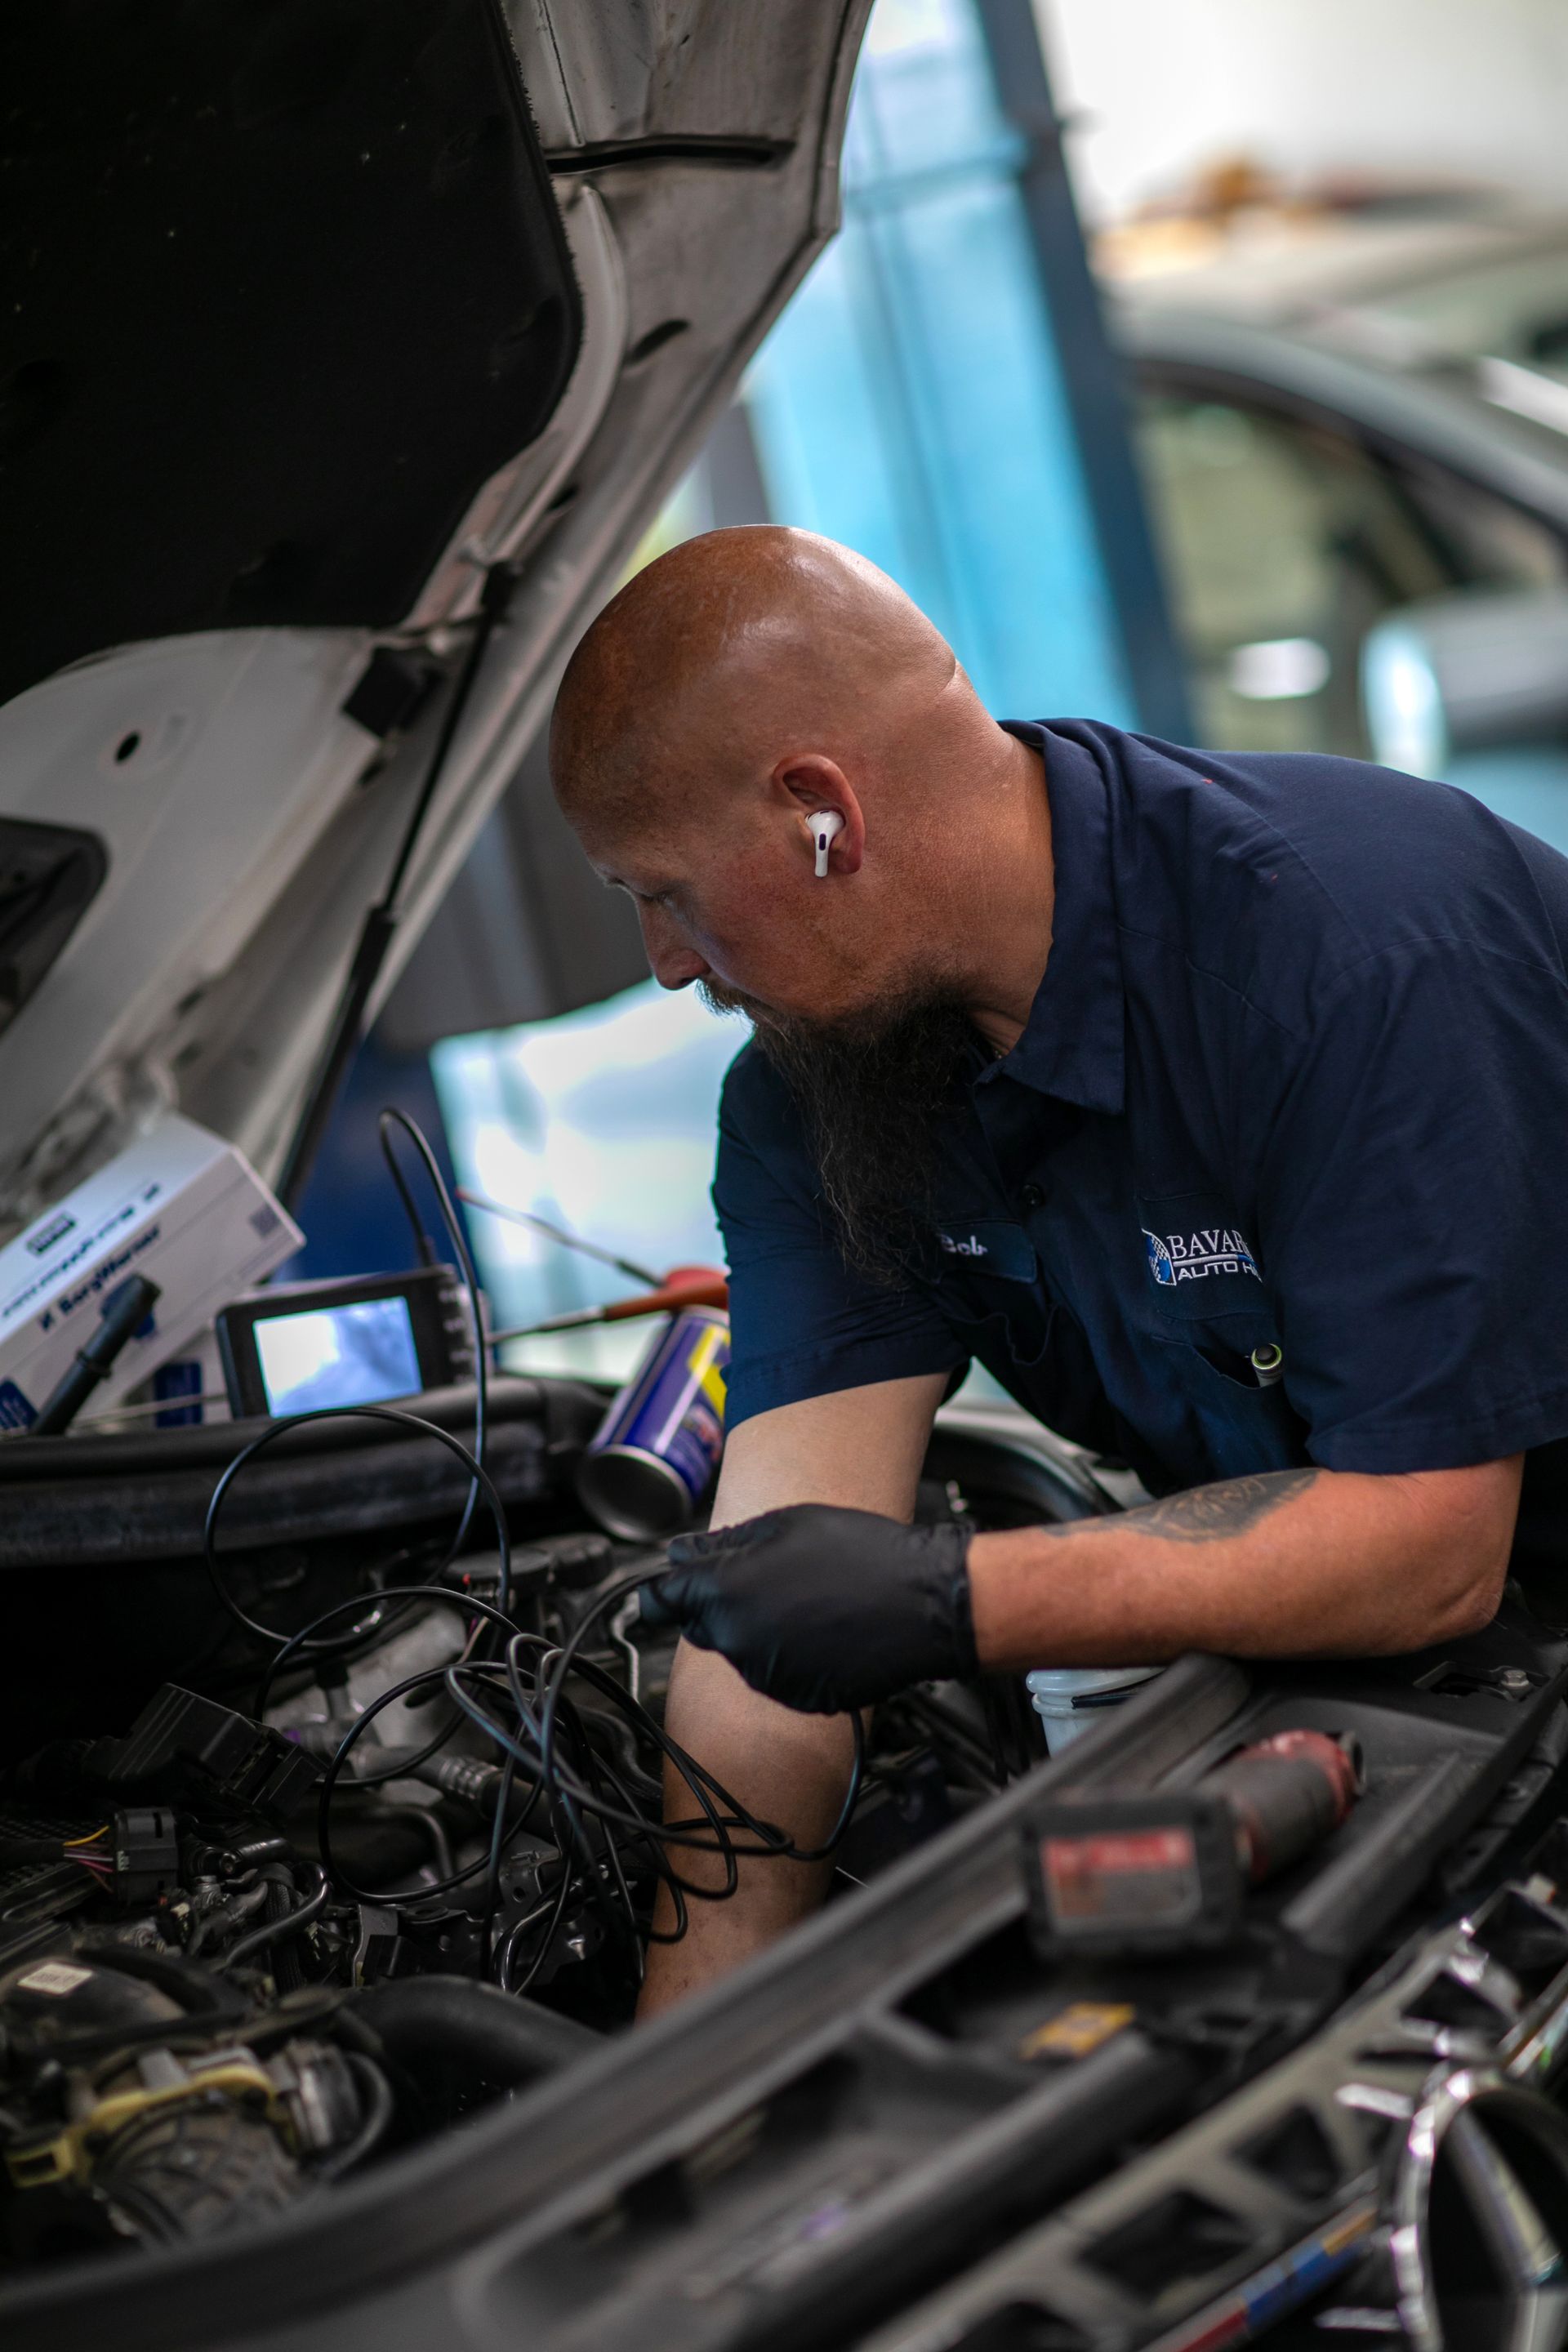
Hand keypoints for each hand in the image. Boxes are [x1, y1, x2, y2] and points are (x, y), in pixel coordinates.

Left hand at [640, 1504, 975, 1712]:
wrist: (926, 1602)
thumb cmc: (863, 1554)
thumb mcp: (786, 1525)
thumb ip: (723, 1543)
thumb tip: (682, 1553)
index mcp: (728, 1593)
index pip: (661, 1601)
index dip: (662, 1591)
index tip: (667, 1588)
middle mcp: (739, 1641)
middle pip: (701, 1625)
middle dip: (718, 1603)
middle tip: (766, 1576)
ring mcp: (769, 1675)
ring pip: (740, 1649)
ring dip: (757, 1627)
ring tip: (807, 1597)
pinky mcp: (798, 1696)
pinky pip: (775, 1673)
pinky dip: (788, 1653)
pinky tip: (822, 1626)